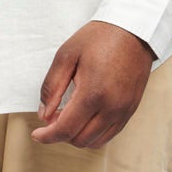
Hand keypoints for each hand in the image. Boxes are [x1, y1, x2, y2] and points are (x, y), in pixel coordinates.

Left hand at [30, 21, 155, 148]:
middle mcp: (112, 107)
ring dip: (78, 136)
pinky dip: (94, 133)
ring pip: (96, 141)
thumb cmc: (100, 38)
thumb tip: (44, 114)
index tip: (37, 134)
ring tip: (69, 116)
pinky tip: (85, 118)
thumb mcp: (66, 56)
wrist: (134, 29)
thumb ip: (52, 87)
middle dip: (61, 134)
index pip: (66, 129)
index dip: (47, 136)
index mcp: (93, 93)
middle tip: (52, 116)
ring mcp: (124, 110)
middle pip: (80, 139)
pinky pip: (110, 134)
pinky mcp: (131, 109)